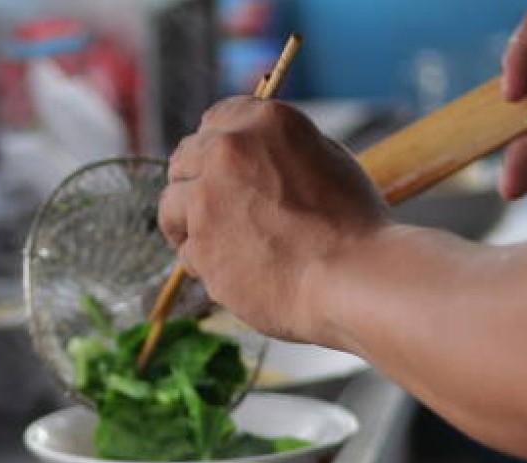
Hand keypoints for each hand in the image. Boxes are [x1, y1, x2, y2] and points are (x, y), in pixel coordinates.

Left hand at [159, 97, 385, 341]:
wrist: (355, 279)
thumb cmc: (356, 227)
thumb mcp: (326, 160)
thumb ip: (278, 151)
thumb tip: (252, 155)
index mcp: (265, 120)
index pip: (216, 119)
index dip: (216, 148)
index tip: (219, 168)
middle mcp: (228, 150)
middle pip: (184, 158)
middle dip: (195, 183)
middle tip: (214, 211)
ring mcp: (207, 198)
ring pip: (171, 204)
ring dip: (187, 223)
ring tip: (218, 245)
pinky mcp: (198, 244)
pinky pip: (185, 251)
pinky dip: (203, 263)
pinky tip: (236, 272)